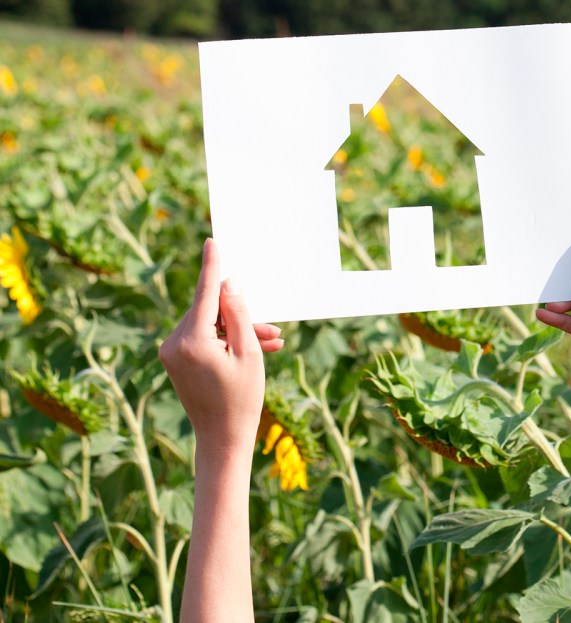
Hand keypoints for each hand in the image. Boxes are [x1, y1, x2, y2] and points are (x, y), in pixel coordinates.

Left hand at [159, 238, 283, 453]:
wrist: (222, 438)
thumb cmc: (241, 399)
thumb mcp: (248, 353)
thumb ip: (237, 314)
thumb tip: (228, 284)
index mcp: (191, 341)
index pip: (204, 294)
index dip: (211, 267)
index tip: (211, 242)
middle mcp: (173, 343)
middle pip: (210, 312)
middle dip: (241, 316)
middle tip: (274, 330)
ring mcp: (171, 352)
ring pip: (208, 325)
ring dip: (236, 330)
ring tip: (270, 344)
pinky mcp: (174, 360)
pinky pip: (202, 338)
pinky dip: (225, 340)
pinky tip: (251, 349)